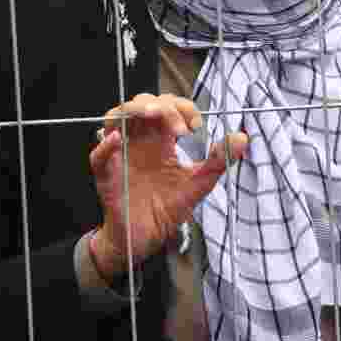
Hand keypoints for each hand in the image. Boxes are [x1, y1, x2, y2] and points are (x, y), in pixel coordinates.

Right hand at [89, 92, 248, 281]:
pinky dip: (105, 143)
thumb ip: (219, 160)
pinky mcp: (106, 175)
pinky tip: (117, 139)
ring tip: (153, 114)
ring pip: (116, 117)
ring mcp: (121, 154)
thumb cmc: (169, 207)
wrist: (147, 237)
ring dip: (134, 110)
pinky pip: (98, 155)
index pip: (169, 107)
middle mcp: (140, 141)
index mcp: (162, 139)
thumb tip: (242, 137)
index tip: (196, 126)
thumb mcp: (200, 182)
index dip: (183, 108)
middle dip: (163, 106)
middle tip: (181, 128)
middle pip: (143, 103)